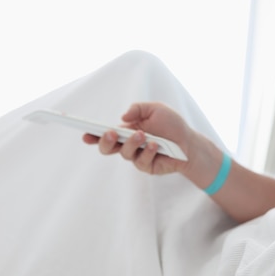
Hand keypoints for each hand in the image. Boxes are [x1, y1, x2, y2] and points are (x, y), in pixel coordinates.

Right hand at [83, 102, 198, 174]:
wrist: (190, 143)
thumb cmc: (172, 125)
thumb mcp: (156, 108)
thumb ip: (138, 108)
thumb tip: (122, 117)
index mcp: (127, 129)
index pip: (106, 132)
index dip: (93, 134)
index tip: (84, 133)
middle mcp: (129, 144)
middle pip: (107, 147)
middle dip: (105, 140)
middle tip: (112, 133)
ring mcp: (137, 156)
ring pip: (124, 153)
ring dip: (132, 143)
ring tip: (143, 135)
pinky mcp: (146, 166)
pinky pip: (141, 161)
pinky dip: (148, 151)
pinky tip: (156, 145)